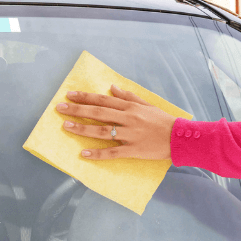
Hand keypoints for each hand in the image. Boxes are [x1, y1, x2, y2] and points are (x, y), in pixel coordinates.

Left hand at [55, 84, 176, 159]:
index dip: (85, 97)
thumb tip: (111, 87)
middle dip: (77, 110)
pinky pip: (113, 153)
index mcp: (130, 107)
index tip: (69, 95)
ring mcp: (130, 135)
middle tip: (60, 108)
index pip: (103, 100)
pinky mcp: (133, 150)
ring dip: (83, 128)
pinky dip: (98, 154)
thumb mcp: (147, 104)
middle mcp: (128, 119)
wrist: (181, 137)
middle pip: (98, 113)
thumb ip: (128, 96)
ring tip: (66, 127)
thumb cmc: (163, 121)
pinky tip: (84, 153)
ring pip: (102, 131)